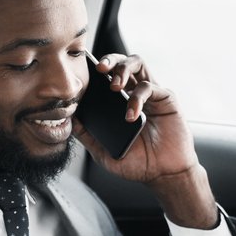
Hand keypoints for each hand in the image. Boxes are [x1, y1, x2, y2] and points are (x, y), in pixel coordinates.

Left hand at [72, 54, 218, 228]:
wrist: (163, 175)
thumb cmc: (138, 163)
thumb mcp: (103, 152)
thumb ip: (87, 135)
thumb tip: (69, 119)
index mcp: (121, 102)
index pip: (108, 76)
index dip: (96, 70)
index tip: (83, 72)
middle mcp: (136, 93)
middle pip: (122, 62)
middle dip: (110, 60)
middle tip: (99, 69)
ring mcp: (152, 95)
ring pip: (138, 64)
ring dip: (123, 69)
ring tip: (114, 87)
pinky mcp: (167, 99)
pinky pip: (150, 88)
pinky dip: (138, 98)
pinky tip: (131, 115)